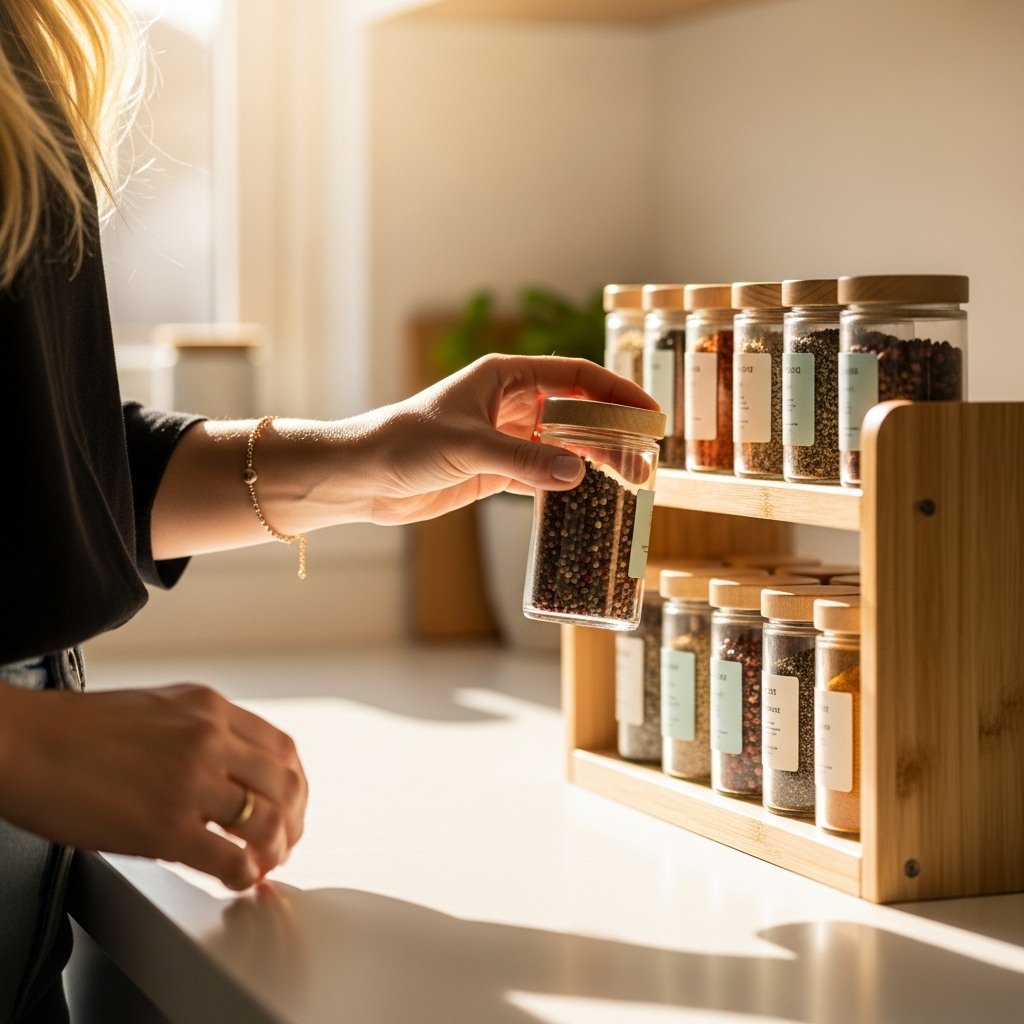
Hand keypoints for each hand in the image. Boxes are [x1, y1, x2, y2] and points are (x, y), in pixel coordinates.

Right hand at [0, 683, 306, 890]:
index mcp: (210, 707)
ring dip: (276, 851)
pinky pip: (229, 858)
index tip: (291, 805)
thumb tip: (232, 771)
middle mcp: (210, 739)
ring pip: (268, 822)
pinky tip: (236, 880)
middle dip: (294, 821)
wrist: (23, 744)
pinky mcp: (165, 827)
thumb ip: (203, 731)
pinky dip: (244, 875)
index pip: (283, 749)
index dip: (295, 785)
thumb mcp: (159, 708)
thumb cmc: (77, 730)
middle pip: (286, 785)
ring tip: (264, 864)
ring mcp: (191, 782)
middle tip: (285, 842)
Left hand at [358, 353, 659, 523]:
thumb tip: (579, 474)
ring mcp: (506, 437)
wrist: (363, 477)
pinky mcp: (496, 469)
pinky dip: (569, 482)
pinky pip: (545, 472)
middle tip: (647, 459)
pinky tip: (594, 493)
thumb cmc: (405, 443)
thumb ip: (523, 461)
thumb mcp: (468, 448)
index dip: (618, 393)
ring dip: (597, 460)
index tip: (650, 413)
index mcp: (507, 377)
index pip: (578, 377)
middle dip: (614, 433)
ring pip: (565, 445)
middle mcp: (512, 403)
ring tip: (632, 480)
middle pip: (578, 412)